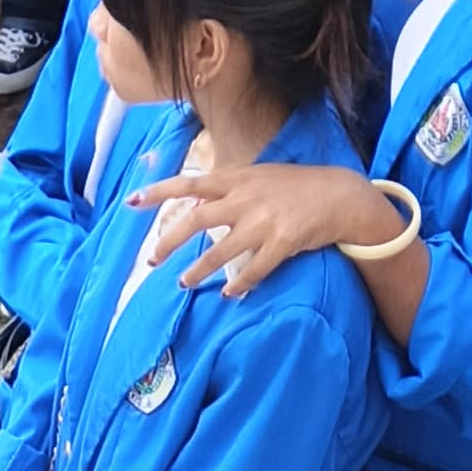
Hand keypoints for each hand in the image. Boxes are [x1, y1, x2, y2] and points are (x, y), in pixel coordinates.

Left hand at [133, 157, 390, 292]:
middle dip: (169, 241)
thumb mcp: (259, 176)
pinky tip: (229, 294)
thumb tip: (195, 203)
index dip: (159, 191)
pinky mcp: (282, 242)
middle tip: (151, 260)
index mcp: (237, 179)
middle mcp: (246, 198)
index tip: (132, 201)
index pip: (190, 182)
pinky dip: (239, 284)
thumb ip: (229, 188)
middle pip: (196, 220)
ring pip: (220, 251)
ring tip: (183, 283)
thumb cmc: (295, 186)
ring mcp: (264, 221)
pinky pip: (254, 270)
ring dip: (198, 270)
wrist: (339, 194)